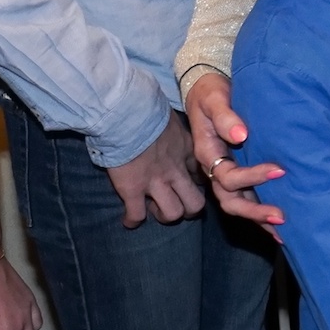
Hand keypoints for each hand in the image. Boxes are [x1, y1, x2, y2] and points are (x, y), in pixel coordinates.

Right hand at [104, 112, 205, 228]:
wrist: (126, 113)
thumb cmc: (147, 108)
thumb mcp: (173, 120)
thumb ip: (177, 133)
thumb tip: (171, 134)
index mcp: (187, 151)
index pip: (203, 175)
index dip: (199, 184)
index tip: (191, 184)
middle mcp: (176, 170)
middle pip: (196, 204)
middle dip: (189, 210)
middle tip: (177, 205)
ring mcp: (156, 182)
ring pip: (173, 214)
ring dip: (164, 215)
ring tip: (153, 209)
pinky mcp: (132, 190)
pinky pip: (137, 215)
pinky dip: (133, 220)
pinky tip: (129, 220)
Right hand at [185, 72, 285, 225]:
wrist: (209, 90)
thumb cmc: (211, 93)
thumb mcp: (213, 99)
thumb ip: (225, 115)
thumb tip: (241, 134)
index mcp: (208, 155)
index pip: (228, 177)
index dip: (252, 177)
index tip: (280, 170)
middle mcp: (216, 169)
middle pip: (231, 201)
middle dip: (255, 211)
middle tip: (282, 216)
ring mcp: (228, 173)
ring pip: (240, 204)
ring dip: (260, 218)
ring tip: (287, 231)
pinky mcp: (241, 171)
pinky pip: (249, 196)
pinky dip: (263, 210)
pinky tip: (285, 220)